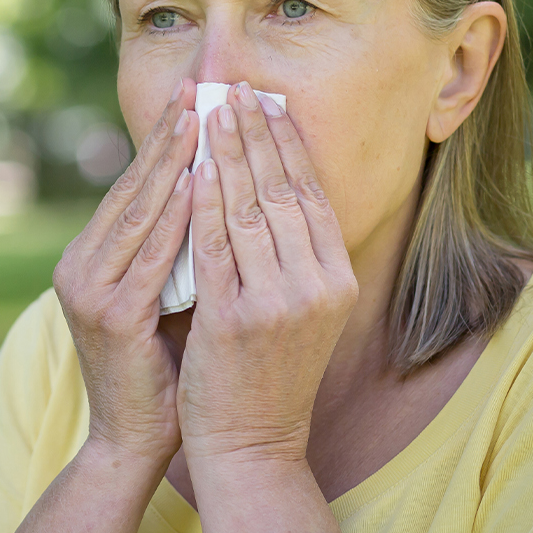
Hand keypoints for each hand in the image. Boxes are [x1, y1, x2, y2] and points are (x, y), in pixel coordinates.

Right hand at [53, 79, 198, 461]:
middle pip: (131, 189)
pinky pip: (151, 254)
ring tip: (202, 119)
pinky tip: (202, 183)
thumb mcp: (163, 296)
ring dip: (173, 163)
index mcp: (89, 258)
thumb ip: (175, 249)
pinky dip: (178, 215)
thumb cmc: (160, 368)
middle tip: (198, 88)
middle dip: (168, 137)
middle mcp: (79, 266)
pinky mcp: (111, 315)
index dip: (162, 142)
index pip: (131, 188)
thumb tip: (215, 190)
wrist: (132, 441)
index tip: (194, 98)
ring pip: (139, 212)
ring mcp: (89, 290)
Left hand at [177, 82, 358, 466]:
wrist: (253, 443)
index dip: (288, 143)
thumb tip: (275, 185)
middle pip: (283, 190)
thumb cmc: (269, 371)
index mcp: (336, 279)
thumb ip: (295, 254)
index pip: (311, 193)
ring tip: (211, 112)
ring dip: (229, 154)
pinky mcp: (235, 319)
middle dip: (257, 134)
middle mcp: (316, 286)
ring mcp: (278, 303)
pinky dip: (206, 203)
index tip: (267, 103)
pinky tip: (195, 168)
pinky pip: (216, 247)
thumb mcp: (303, 310)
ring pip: (250, 209)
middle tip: (236, 89)